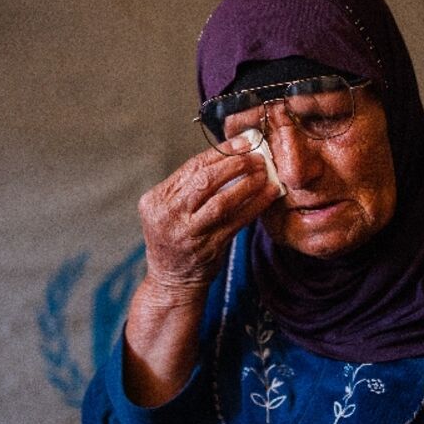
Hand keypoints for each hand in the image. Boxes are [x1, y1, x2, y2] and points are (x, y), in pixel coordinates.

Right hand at [138, 138, 281, 302]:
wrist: (171, 281)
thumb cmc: (176, 238)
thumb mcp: (170, 210)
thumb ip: (191, 187)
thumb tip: (231, 155)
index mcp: (155, 200)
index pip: (190, 168)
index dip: (220, 152)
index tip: (243, 142)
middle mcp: (168, 215)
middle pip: (204, 180)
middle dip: (235, 164)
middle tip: (257, 156)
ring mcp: (187, 234)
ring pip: (221, 201)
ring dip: (247, 184)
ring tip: (264, 173)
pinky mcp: (208, 248)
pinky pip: (236, 222)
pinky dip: (254, 205)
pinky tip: (268, 195)